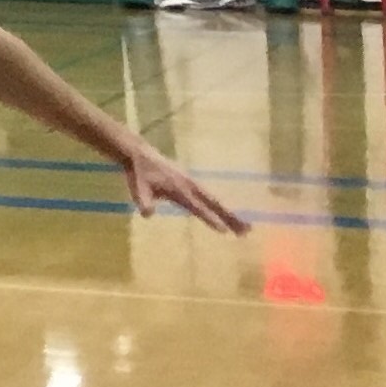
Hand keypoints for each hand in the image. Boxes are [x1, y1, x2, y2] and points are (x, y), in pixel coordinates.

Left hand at [122, 144, 249, 233]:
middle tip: (247, 231)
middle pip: (214, 203)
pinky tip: (227, 215)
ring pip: (215, 200)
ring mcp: (193, 182)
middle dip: (231, 218)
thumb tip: (148, 213)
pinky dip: (220, 206)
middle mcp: (191, 186)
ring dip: (230, 213)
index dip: (210, 218)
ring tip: (245, 227)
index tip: (224, 231)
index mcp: (179, 189)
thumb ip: (144, 201)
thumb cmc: (139, 174)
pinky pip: (210, 196)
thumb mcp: (138, 188)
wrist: (141, 155)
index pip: (198, 207)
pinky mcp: (192, 181)